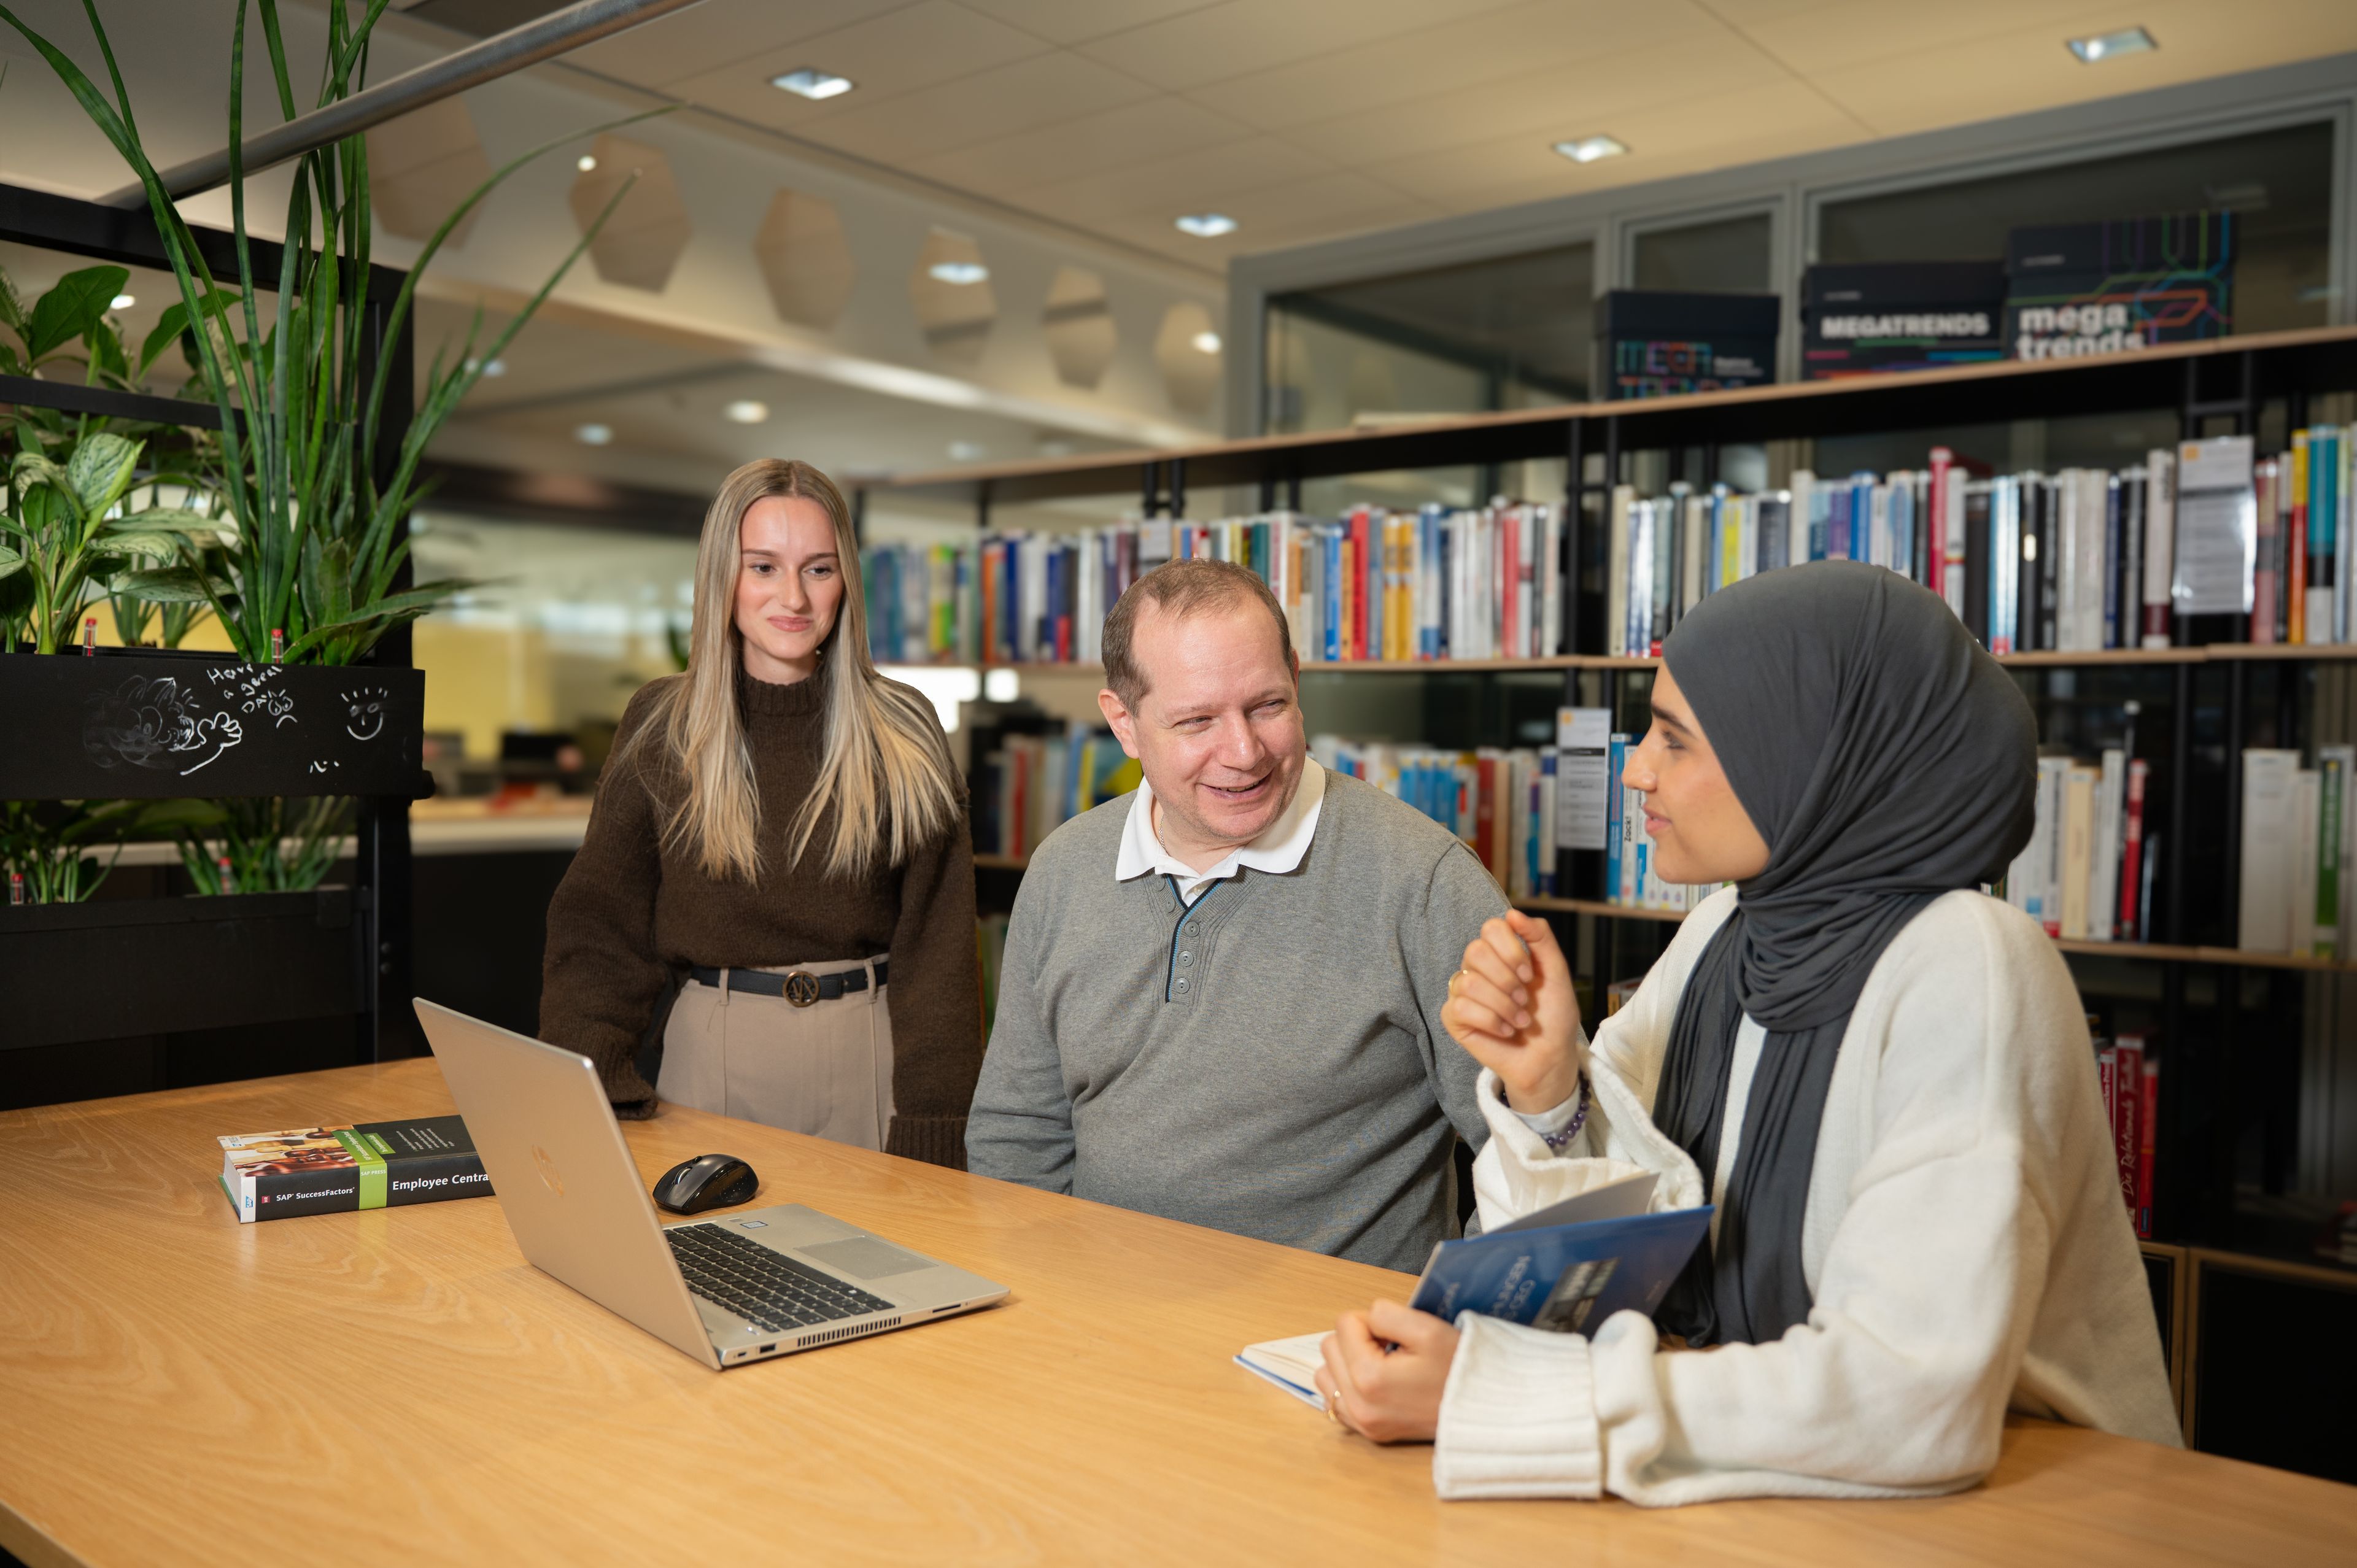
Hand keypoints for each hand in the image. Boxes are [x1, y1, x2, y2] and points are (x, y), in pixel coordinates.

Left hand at [1313, 1299, 1459, 1442]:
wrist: (1480, 1410)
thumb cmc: (1457, 1369)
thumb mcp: (1427, 1328)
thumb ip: (1386, 1313)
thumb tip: (1365, 1319)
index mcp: (1369, 1378)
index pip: (1344, 1323)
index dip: (1371, 1321)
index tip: (1398, 1335)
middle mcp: (1358, 1406)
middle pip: (1330, 1346)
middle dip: (1357, 1340)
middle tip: (1393, 1349)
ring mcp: (1361, 1423)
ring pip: (1326, 1373)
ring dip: (1347, 1362)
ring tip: (1383, 1365)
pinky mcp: (1366, 1432)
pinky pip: (1334, 1399)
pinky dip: (1347, 1385)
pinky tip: (1375, 1383)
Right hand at [1443, 910, 1583, 1113]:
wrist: (1550, 1056)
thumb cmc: (1553, 1016)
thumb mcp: (1556, 972)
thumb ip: (1540, 938)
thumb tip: (1513, 913)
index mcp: (1501, 953)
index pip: (1491, 928)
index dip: (1512, 950)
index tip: (1530, 974)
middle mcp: (1478, 968)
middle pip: (1476, 951)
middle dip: (1507, 979)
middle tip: (1524, 999)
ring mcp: (1463, 993)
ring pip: (1469, 982)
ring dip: (1504, 1005)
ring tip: (1519, 1020)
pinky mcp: (1453, 1018)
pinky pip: (1460, 1007)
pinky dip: (1490, 1021)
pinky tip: (1503, 1030)